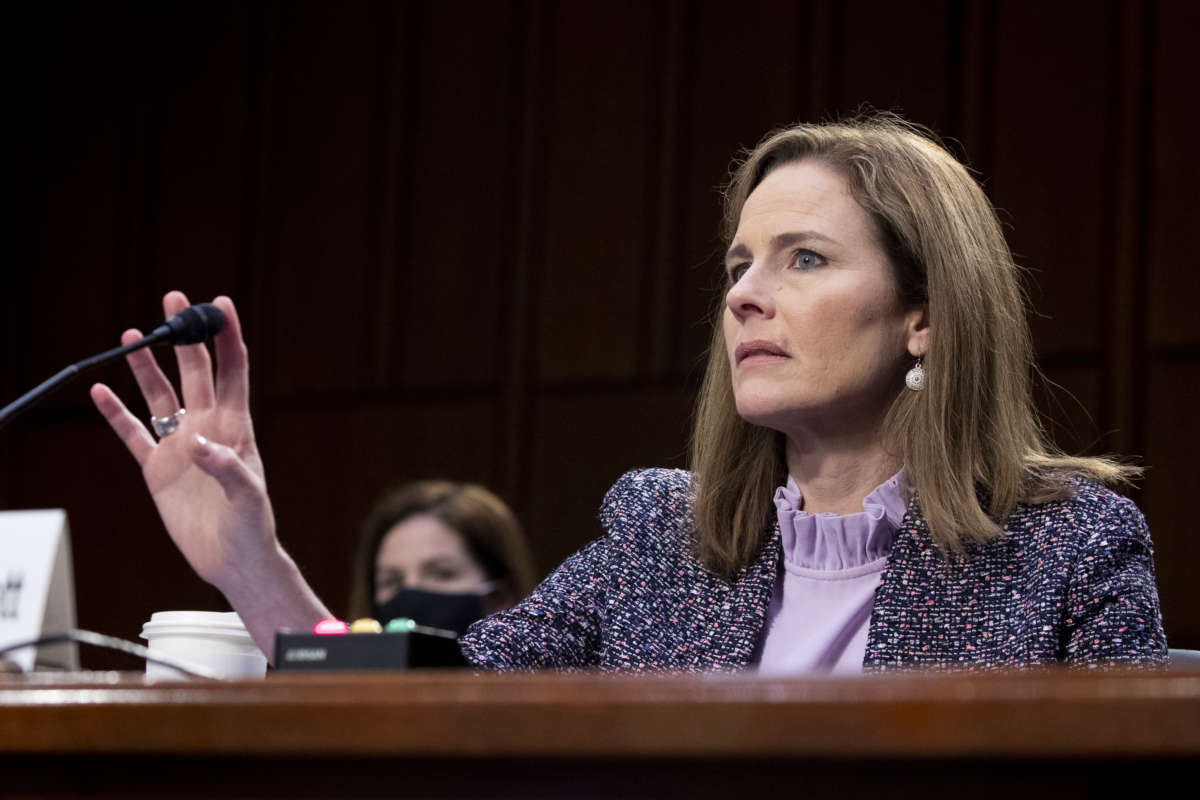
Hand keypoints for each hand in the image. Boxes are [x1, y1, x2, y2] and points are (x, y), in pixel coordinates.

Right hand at [90, 291, 274, 590]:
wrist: (234, 561)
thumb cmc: (252, 528)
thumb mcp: (247, 499)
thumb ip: (228, 469)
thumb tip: (200, 443)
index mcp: (235, 427)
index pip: (232, 371)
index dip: (227, 336)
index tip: (219, 303)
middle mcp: (207, 428)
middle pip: (194, 371)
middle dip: (184, 335)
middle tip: (172, 298)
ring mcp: (180, 445)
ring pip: (161, 395)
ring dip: (147, 366)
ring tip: (131, 334)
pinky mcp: (159, 469)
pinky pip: (133, 433)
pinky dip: (115, 413)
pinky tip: (101, 390)